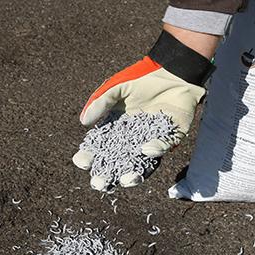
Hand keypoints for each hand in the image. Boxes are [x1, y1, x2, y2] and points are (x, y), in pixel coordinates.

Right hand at [73, 29, 215, 189]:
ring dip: (132, 175)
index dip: (89, 157)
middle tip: (99, 183)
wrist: (171, 71)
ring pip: (140, 165)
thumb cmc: (141, 79)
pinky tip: (146, 149)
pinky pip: (162, 148)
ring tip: (125, 180)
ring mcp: (150, 142)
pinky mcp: (169, 138)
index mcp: (115, 130)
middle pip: (117, 164)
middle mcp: (132, 141)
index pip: (99, 149)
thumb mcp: (116, 88)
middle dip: (107, 176)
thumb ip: (100, 102)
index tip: (82, 162)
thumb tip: (84, 122)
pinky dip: (155, 150)